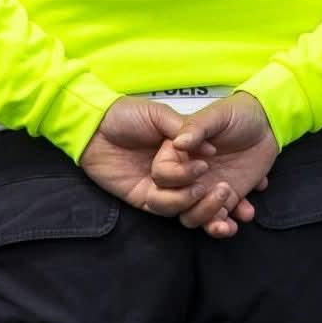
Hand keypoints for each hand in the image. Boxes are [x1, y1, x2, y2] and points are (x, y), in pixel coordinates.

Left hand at [79, 99, 211, 218]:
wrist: (95, 128)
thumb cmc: (127, 115)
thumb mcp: (160, 115)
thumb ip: (184, 129)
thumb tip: (210, 150)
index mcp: (183, 149)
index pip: (206, 166)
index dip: (219, 173)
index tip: (226, 171)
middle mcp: (175, 169)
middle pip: (200, 189)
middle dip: (214, 196)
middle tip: (222, 188)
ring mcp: (159, 185)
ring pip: (184, 202)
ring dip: (196, 200)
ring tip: (200, 189)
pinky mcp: (142, 197)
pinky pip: (161, 208)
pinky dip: (175, 206)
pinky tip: (184, 196)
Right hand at [153, 93, 279, 239]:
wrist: (267, 124)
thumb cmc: (238, 114)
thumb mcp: (218, 114)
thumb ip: (197, 126)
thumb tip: (179, 142)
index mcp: (178, 155)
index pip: (162, 176)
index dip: (178, 178)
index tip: (203, 168)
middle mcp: (186, 178)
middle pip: (172, 204)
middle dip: (192, 204)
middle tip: (220, 188)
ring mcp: (204, 191)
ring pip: (192, 217)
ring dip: (210, 218)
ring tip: (232, 199)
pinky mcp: (223, 200)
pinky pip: (218, 221)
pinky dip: (227, 225)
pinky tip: (245, 213)